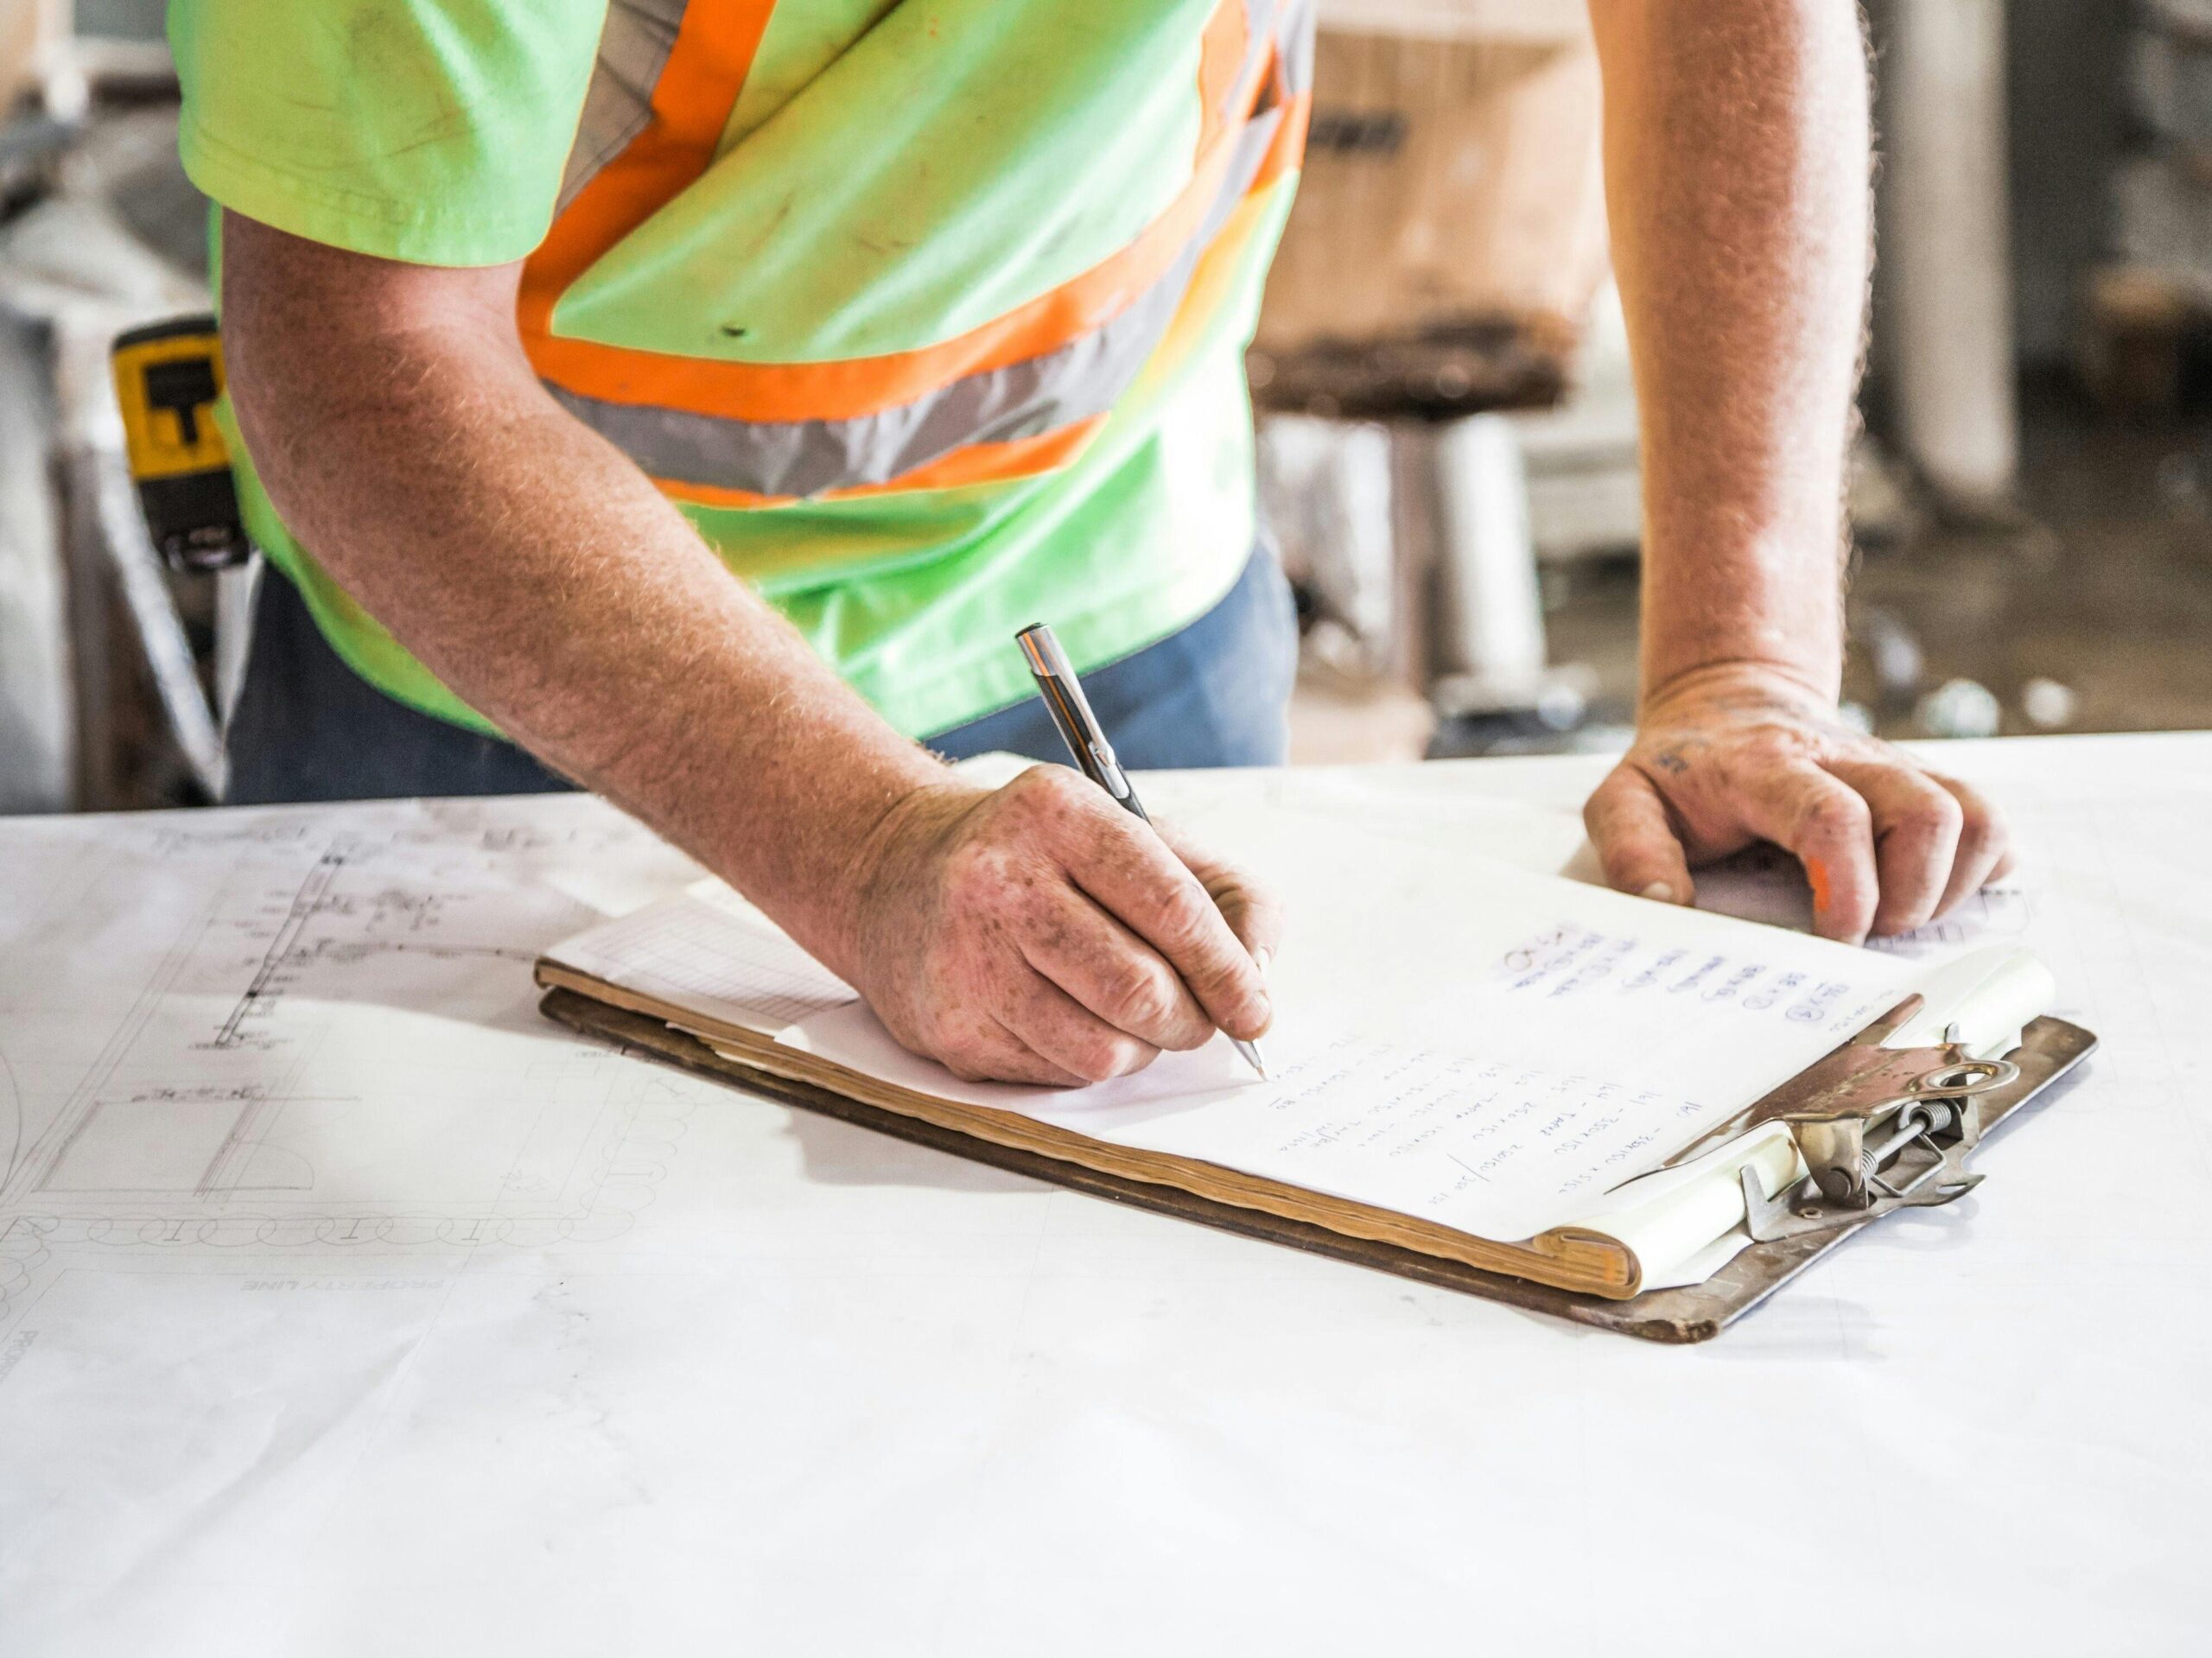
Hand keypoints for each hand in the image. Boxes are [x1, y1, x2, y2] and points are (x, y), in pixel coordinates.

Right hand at [837, 766, 1279, 1085]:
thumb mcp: (1137, 837)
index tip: (1254, 1008)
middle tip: (1197, 1020)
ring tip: (1131, 1016)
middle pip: (1139, 989)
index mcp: (1058, 812)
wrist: (897, 874)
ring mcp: (965, 956)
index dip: (1228, 971)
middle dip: (1191, 1020)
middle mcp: (1000, 878)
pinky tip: (1067, 1018)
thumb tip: (1258, 975)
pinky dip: (1086, 1060)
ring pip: (1102, 1050)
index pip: (1171, 907)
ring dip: (1141, 1048)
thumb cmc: (1043, 860)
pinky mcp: (948, 1025)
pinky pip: (1056, 1075)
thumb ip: (1225, 893)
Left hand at [1583, 664, 2013, 942]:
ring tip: (1898, 917)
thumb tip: (1665, 906)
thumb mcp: (1625, 799)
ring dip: (1951, 887)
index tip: (1836, 938)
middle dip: (1912, 897)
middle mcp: (1847, 760)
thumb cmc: (1682, 769)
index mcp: (1768, 768)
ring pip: (1976, 816)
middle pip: (1927, 812)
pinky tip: (1927, 894)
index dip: (1850, 887)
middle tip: (1867, 935)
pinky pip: (1989, 824)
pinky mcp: (1927, 784)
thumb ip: (1632, 850)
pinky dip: (1978, 870)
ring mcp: (1896, 768)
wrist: (1729, 701)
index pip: (1832, 817)